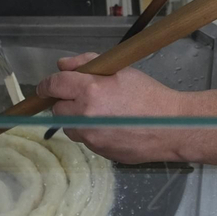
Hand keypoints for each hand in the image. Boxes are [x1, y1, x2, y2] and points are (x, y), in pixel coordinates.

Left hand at [35, 53, 185, 162]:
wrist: (171, 126)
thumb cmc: (149, 95)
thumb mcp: (120, 70)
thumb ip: (87, 63)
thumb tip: (62, 65)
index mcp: (90, 90)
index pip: (54, 85)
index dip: (47, 85)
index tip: (45, 87)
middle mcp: (86, 115)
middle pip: (57, 109)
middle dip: (66, 102)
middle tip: (86, 97)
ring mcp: (91, 137)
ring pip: (70, 126)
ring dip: (77, 119)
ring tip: (102, 113)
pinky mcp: (98, 152)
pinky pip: (85, 139)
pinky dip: (92, 132)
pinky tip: (112, 126)